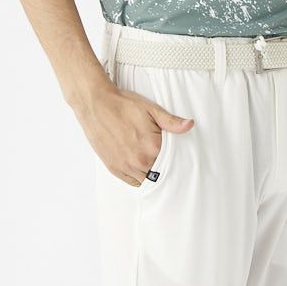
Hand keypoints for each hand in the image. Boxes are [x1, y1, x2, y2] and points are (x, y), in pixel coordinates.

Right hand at [74, 82, 194, 186]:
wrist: (96, 104)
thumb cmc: (123, 105)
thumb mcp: (151, 109)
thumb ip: (171, 121)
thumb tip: (190, 125)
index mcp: (152, 147)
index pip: (172, 163)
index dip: (177, 161)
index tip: (179, 158)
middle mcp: (139, 161)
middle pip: (160, 174)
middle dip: (165, 169)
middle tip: (168, 162)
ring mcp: (125, 166)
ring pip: (146, 180)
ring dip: (151, 174)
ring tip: (154, 164)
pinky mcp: (113, 167)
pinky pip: (132, 181)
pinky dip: (139, 177)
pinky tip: (142, 168)